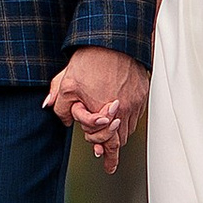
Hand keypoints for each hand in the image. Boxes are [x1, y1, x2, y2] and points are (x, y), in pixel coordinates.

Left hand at [44, 45, 149, 172]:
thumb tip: (62, 119)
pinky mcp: (141, 93)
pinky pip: (136, 114)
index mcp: (102, 112)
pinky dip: (127, 118)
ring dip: (119, 132)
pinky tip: (118, 115)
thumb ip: (60, 106)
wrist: (112, 40)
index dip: (103, 151)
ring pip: (128, 128)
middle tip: (107, 157)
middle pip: (120, 139)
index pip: (106, 142)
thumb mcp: (65, 84)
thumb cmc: (90, 59)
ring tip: (111, 135)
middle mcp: (121, 110)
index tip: (105, 162)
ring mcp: (134, 102)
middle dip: (112, 147)